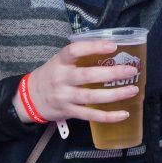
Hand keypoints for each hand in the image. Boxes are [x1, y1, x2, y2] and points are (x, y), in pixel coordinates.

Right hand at [12, 39, 139, 123]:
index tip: (112, 46)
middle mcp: (61, 79)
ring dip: (115, 94)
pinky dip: (108, 116)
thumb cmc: (50, 76)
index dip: (93, 47)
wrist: (29, 99)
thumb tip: (109, 47)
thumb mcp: (58, 62)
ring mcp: (65, 97)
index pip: (74, 50)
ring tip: (133, 90)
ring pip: (91, 97)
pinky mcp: (69, 112)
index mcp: (59, 62)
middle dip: (111, 73)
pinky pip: (90, 115)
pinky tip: (123, 114)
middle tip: (131, 70)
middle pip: (88, 76)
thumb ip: (79, 56)